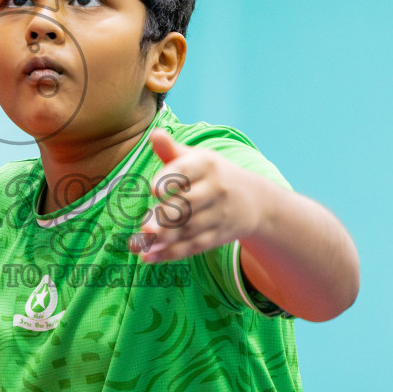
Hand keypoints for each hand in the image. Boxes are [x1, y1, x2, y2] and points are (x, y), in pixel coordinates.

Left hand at [129, 130, 261, 263]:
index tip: (153, 189)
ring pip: (188, 229)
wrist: (255, 200)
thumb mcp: (197, 159)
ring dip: (163, 239)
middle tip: (144, 226)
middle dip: (166, 217)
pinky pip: (193, 246)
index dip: (170, 179)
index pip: (187, 170)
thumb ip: (172, 151)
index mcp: (207, 164)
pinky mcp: (218, 236)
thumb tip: (154, 134)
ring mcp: (219, 215)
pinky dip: (170, 254)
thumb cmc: (212, 174)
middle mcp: (215, 189)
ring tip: (138, 245)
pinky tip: (147, 257)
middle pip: (188, 204)